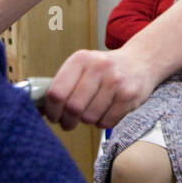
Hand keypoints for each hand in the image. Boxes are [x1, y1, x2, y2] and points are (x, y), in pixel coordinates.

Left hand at [43, 48, 158, 129]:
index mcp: (81, 59)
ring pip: (89, 117)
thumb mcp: (84, 67)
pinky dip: (102, 122)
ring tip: (91, 113)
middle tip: (68, 123)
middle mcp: (98, 67)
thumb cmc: (106, 68)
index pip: (56, 92)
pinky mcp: (129, 95)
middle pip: (72, 107)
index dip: (51, 110)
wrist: (142, 60)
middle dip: (67, 121)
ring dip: (87, 121)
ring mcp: (116, 81)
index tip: (53, 116)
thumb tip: (39, 110)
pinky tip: (106, 112)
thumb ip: (63, 85)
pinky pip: (107, 121)